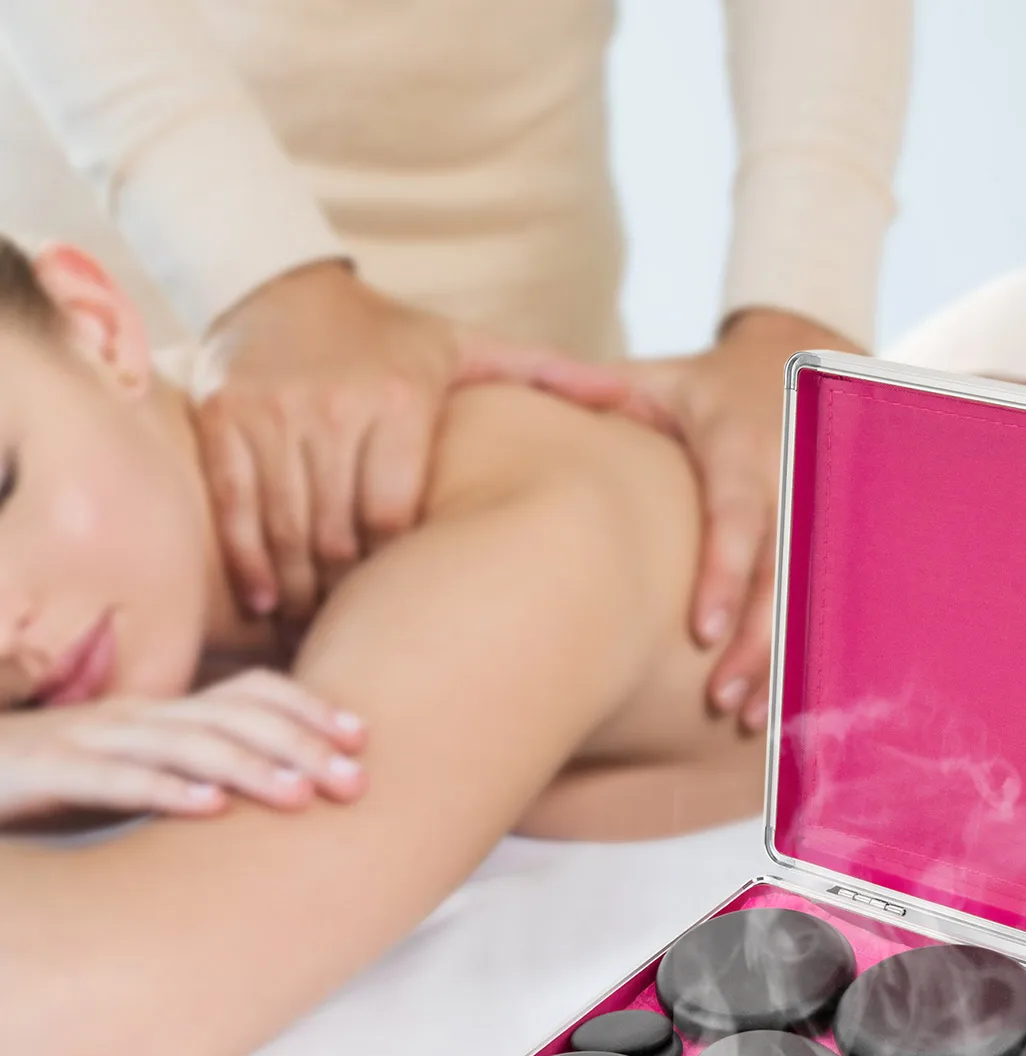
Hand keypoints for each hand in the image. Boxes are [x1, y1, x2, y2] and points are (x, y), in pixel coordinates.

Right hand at [0, 670, 366, 826]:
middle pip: (231, 718)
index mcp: (161, 713)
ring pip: (183, 744)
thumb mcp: (139, 775)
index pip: (248, 694)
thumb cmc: (53, 782)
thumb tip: (276, 793)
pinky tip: (209, 809)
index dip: (308, 709)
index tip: (364, 737)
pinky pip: (112, 778)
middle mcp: (133, 717)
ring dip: (248, 767)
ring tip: (301, 794)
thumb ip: (198, 774)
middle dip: (300, 745)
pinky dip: (164, 790)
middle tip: (356, 781)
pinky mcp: (47, 772)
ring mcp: (89, 739)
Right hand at [194, 261, 615, 623]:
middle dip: (351, 592)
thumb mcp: (469, 346)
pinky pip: (233, 506)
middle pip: (339, 531)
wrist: (283, 283)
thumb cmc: (392, 333)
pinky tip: (266, 602)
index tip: (409, 601)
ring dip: (300, 590)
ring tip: (321, 627)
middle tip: (365, 631)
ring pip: (286, 527)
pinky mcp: (221, 419)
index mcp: (398, 397)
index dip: (400, 569)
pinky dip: (247, 561)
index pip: (395, 512)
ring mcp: (270, 414)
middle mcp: (330, 406)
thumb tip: (634, 397)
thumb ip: (548, 373)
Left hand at [532, 309, 860, 730]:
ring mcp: (815, 512)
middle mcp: (787, 478)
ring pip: (806, 594)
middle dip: (757, 639)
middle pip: (782, 570)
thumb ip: (594, 403)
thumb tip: (510, 417)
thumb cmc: (697, 387)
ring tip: (745, 716)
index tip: (700, 633)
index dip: (725, 572)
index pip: (738, 511)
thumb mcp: (653, 380)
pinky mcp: (825, 538)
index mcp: (739, 442)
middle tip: (721, 698)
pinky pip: (819, 603)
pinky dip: (801, 654)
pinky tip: (779, 702)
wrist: (788, 366)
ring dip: (780, 659)